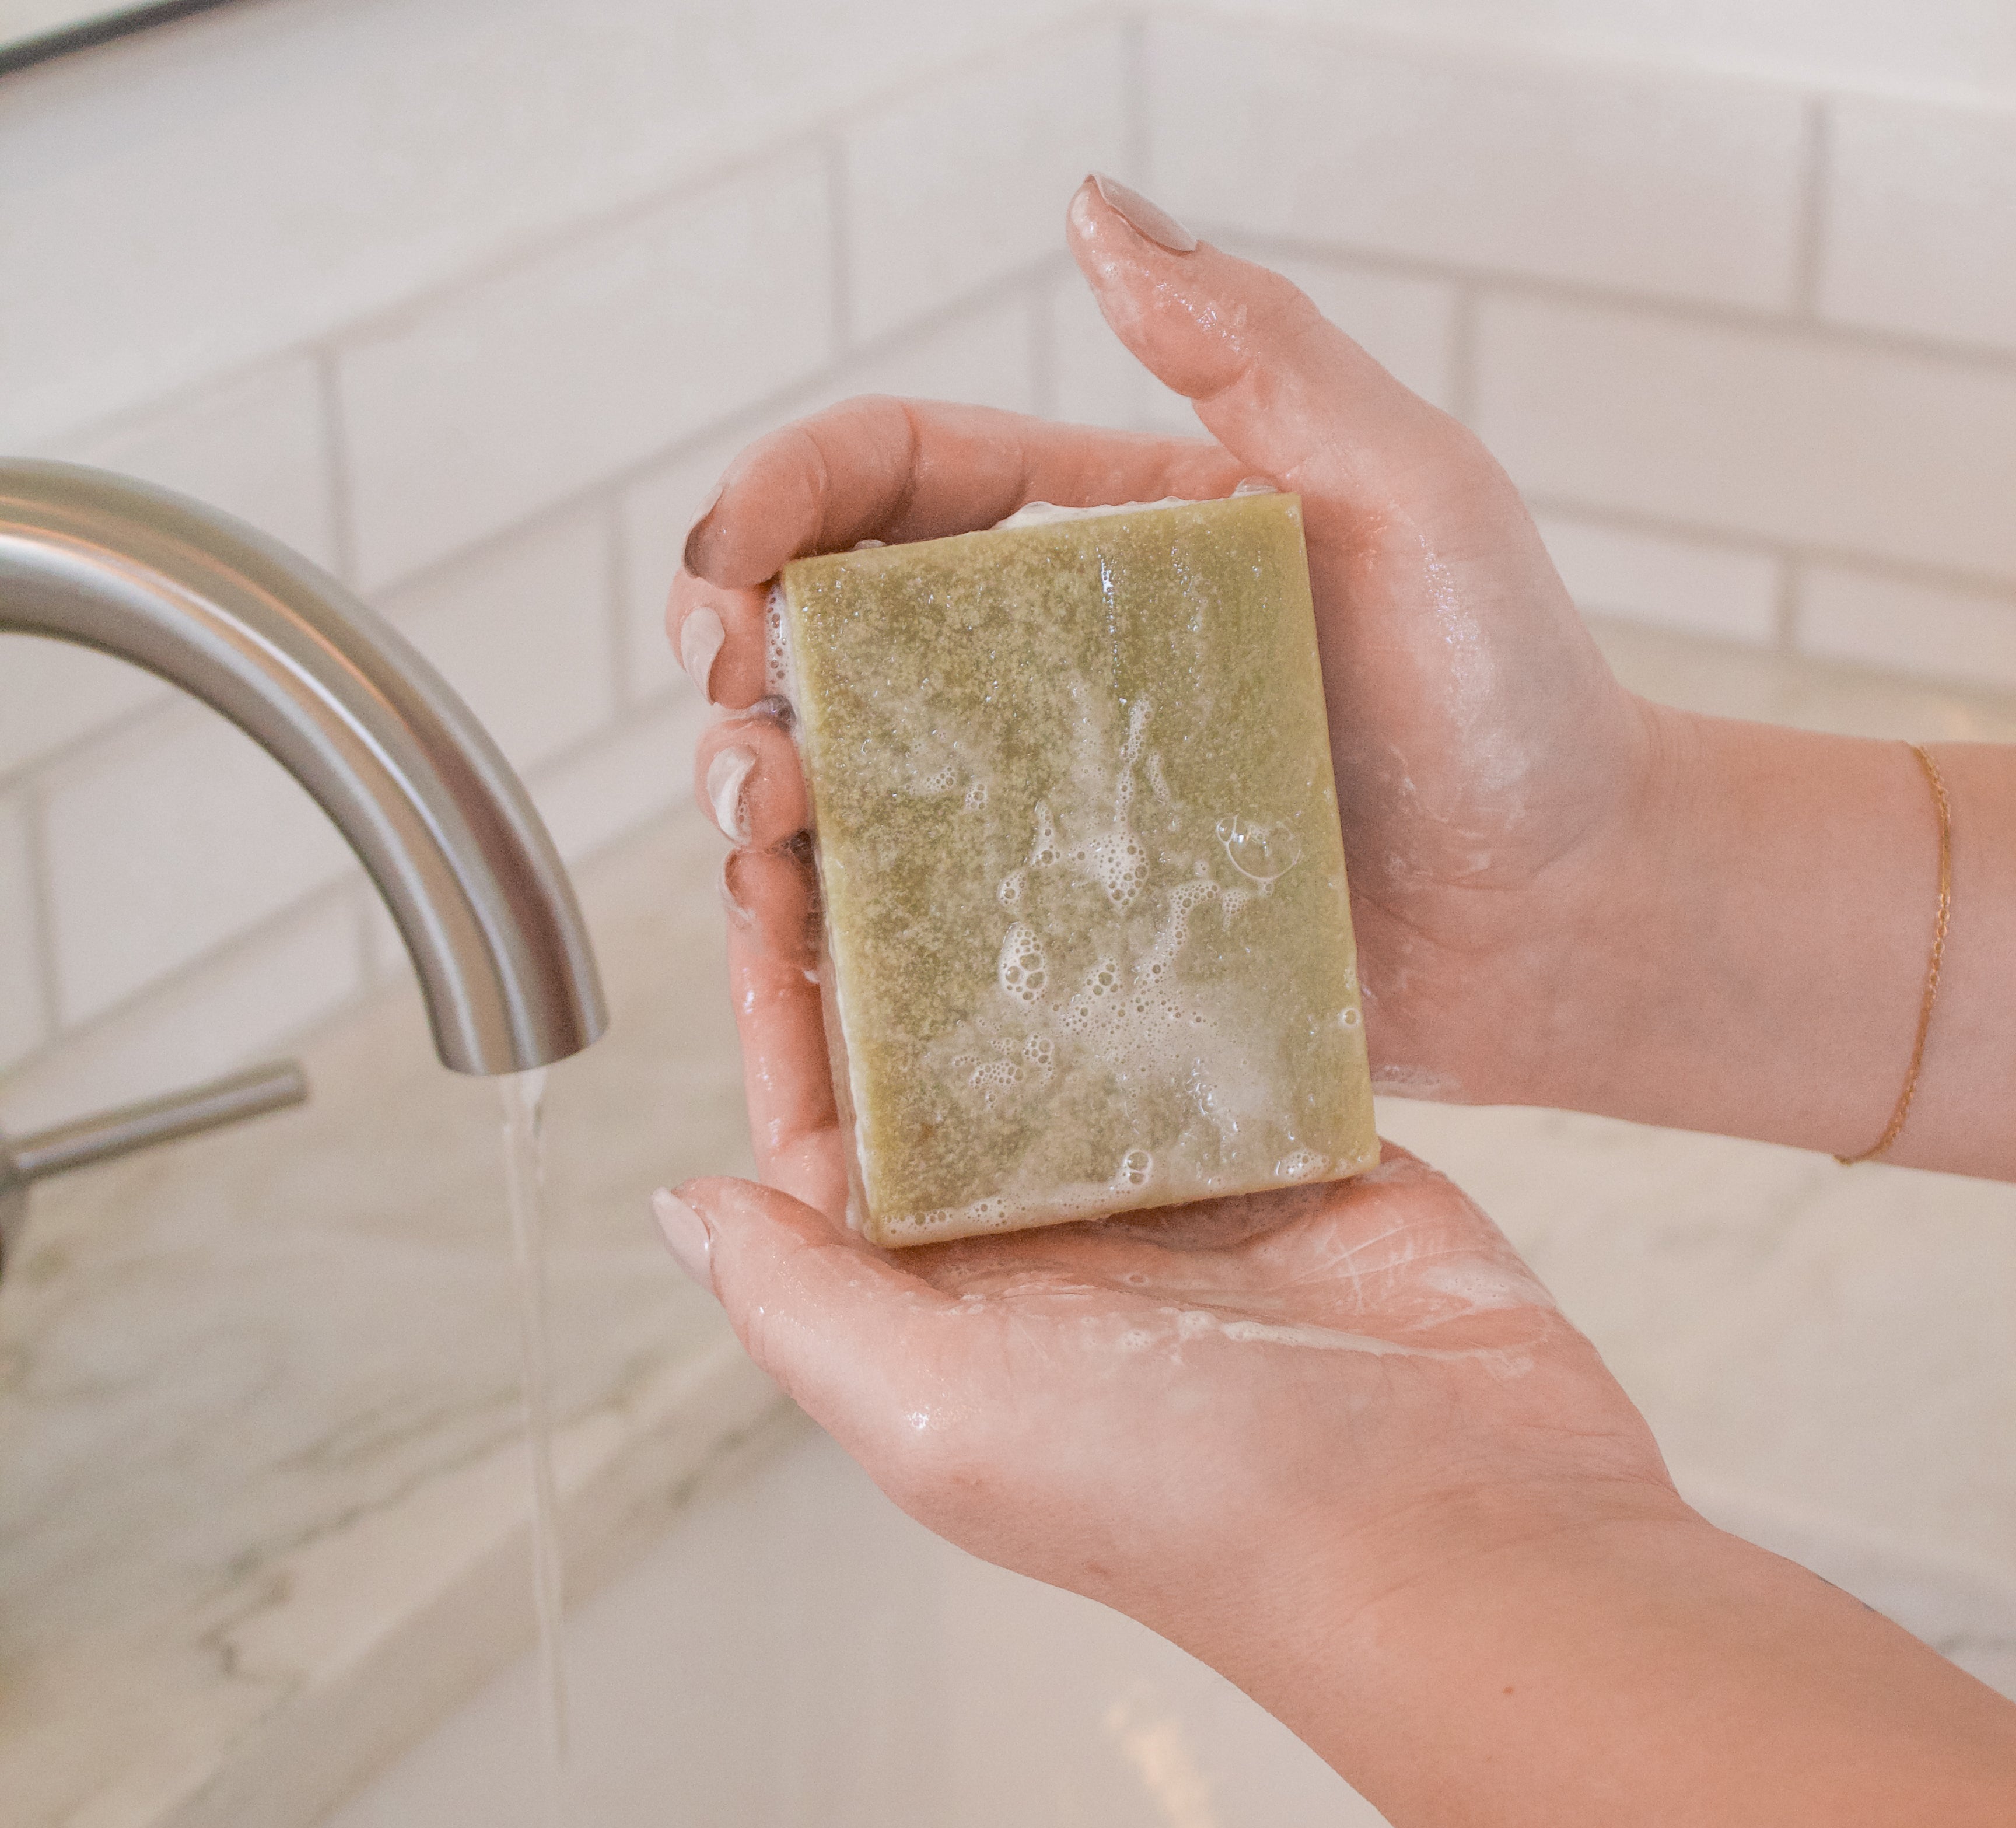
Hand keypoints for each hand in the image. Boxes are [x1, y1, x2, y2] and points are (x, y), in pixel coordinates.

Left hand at [653, 832, 1676, 1669]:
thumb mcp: (937, 1414)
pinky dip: (1163, 944)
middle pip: (932, 1059)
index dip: (782, 1012)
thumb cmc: (1180, 1500)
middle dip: (888, 938)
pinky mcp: (1275, 1142)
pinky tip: (1128, 844)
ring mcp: (1161, 1186)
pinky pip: (1196, 1023)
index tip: (758, 882)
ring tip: (977, 789)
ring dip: (1017, 920)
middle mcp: (1037, 1239)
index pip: (823, 1133)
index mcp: (937, 1301)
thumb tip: (680, 1212)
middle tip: (858, 798)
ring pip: (1062, 1026)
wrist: (1440, 1518)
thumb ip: (799, 1305)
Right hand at [670, 173, 1661, 1113]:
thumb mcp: (1406, 492)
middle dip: (737, 656)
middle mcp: (1054, 673)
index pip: (900, 479)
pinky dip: (836, 945)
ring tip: (756, 828)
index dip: (786, 495)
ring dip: (755, 800)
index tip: (733, 555)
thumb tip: (1090, 209)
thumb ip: (1257, 351)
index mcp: (1107, 539)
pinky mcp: (1067, 939)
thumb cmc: (1515, 699)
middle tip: (734, 714)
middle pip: (835, 635)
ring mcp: (1053, 812)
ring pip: (848, 790)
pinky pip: (917, 937)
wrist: (1571, 915)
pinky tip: (800, 956)